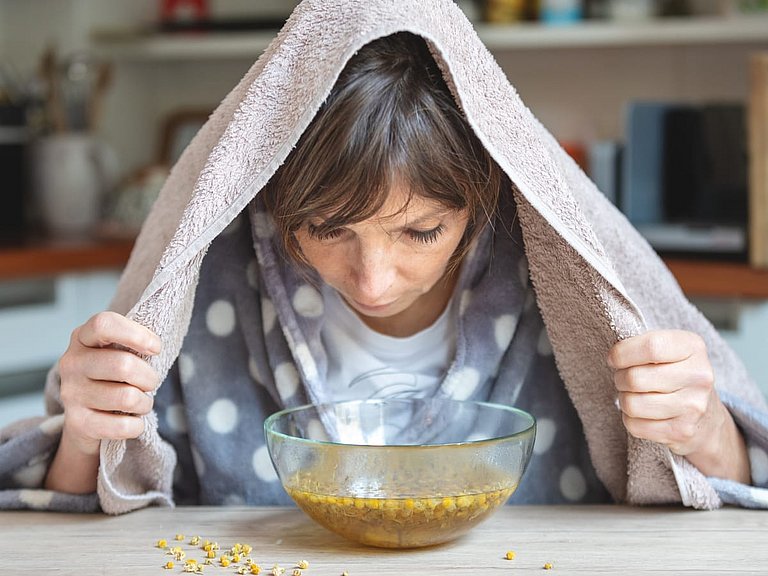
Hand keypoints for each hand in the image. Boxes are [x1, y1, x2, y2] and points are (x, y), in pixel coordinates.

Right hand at [57, 311, 161, 456]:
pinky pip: (122, 426)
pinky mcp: (77, 423)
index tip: (156, 348)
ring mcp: (71, 393)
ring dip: (145, 403)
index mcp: (82, 338)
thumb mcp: (118, 352)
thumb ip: (133, 342)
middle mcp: (71, 363)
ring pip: (127, 397)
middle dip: (149, 377)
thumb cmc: (112, 378)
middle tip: (150, 383)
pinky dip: (137, 426)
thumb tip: (157, 345)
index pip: (104, 324)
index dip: (136, 334)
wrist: (86, 421)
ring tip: (140, 402)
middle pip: (123, 365)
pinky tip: (132, 421)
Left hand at [607, 329, 749, 482]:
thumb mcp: (669, 350)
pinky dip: (630, 419)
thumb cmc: (676, 375)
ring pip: (631, 404)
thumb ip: (644, 345)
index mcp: (693, 347)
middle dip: (620, 379)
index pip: (650, 346)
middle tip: (625, 379)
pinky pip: (635, 425)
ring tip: (635, 395)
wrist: (707, 418)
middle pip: (635, 378)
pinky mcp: (682, 431)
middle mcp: (698, 377)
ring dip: (624, 400)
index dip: (622, 353)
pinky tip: (643, 413)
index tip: (615, 358)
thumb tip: (614, 355)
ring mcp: (693, 407)